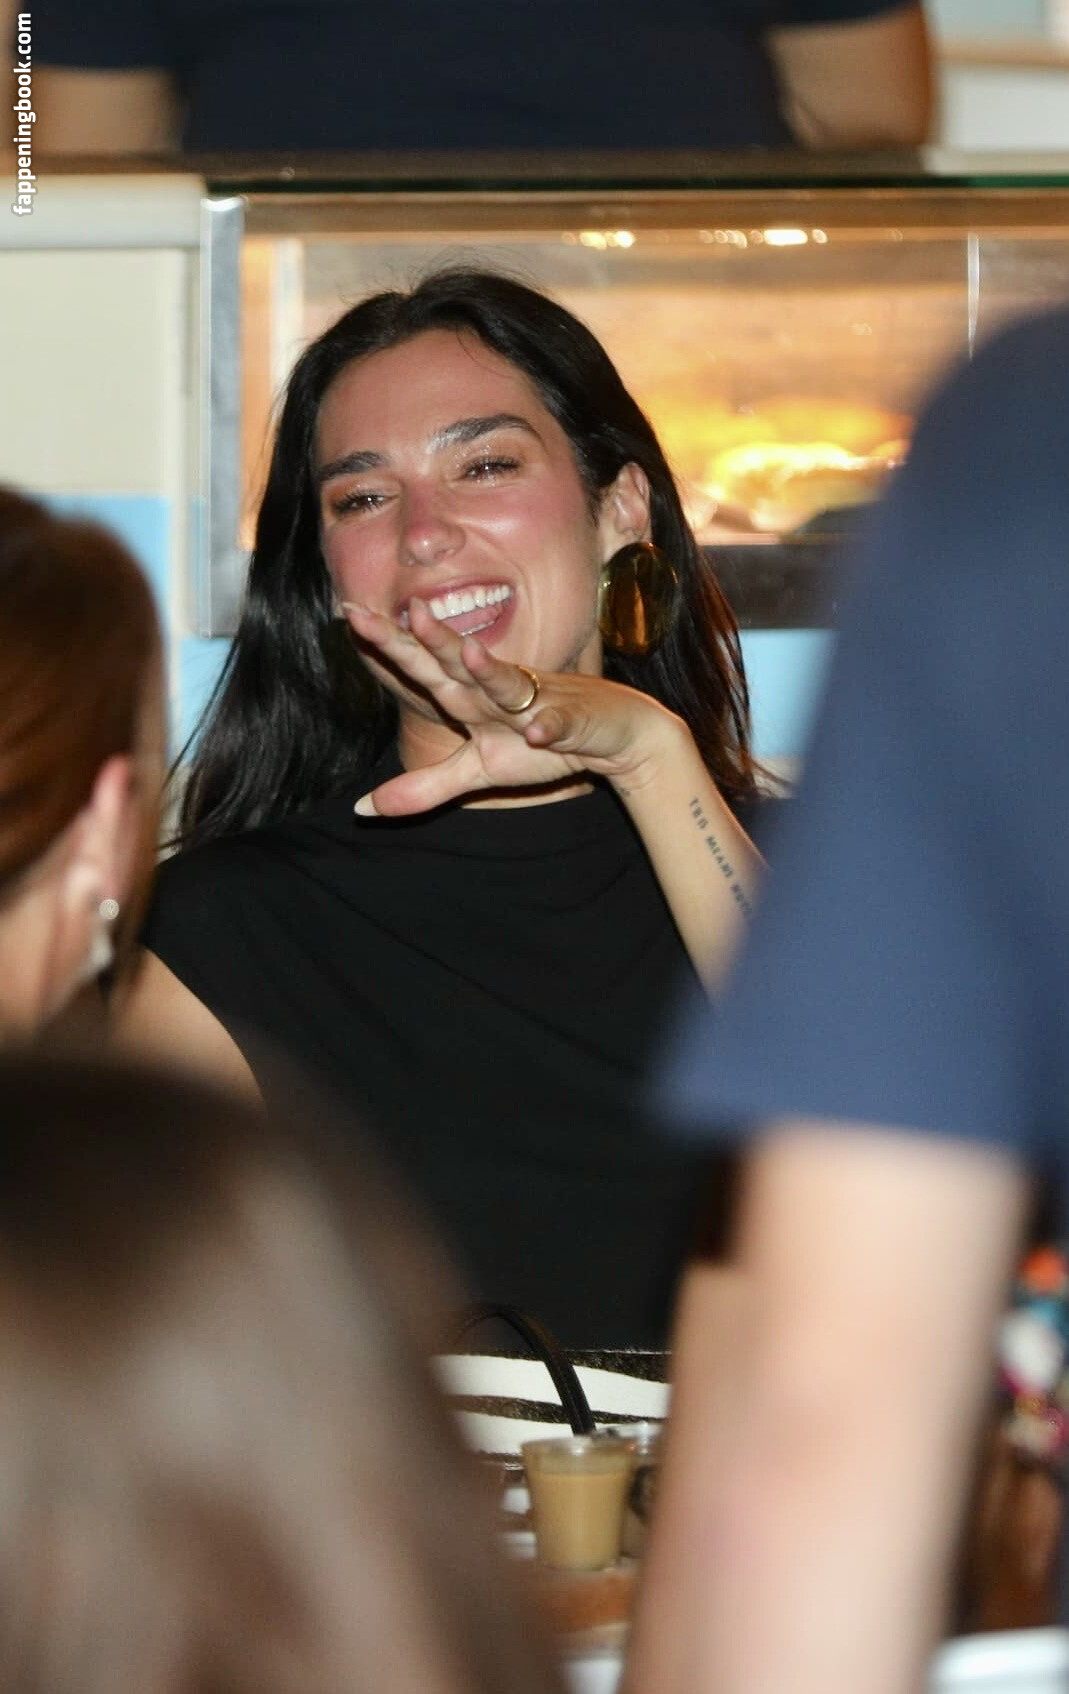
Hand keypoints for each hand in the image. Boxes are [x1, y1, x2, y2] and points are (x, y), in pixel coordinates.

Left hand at [342, 597, 683, 814]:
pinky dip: (549, 727)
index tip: (349, 613)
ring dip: (487, 669)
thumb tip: (361, 809)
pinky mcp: (571, 724)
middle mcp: (497, 690)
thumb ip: (422, 787)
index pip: (423, 666)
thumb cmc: (540, 745)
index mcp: (470, 697)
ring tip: (464, 650)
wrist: (612, 737)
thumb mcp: (477, 771)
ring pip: (506, 684)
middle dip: (429, 638)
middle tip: (403, 608)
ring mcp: (535, 702)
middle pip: (456, 663)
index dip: (388, 643)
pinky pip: (558, 726)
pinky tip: (537, 731)